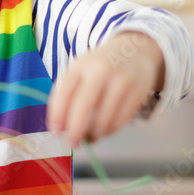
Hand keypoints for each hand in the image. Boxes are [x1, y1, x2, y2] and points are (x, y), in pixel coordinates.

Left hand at [46, 32, 163, 147]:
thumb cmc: (100, 67)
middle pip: (83, 104)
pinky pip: (121, 120)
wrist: (134, 51)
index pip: (64, 91)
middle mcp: (100, 71)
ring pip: (104, 117)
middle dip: (75, 129)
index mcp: (81, 65)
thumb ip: (68, 93)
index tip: (55, 130)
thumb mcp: (81, 70)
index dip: (58, 114)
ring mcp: (121, 81)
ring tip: (91, 136)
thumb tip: (61, 127)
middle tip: (72, 143)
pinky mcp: (138, 93)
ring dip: (95, 133)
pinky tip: (105, 129)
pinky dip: (111, 130)